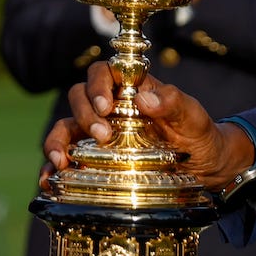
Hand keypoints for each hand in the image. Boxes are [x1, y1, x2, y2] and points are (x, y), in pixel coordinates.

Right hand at [41, 61, 252, 188]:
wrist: (207, 168)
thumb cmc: (199, 134)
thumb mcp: (193, 115)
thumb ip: (174, 101)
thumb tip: (144, 98)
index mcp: (130, 89)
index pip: (102, 74)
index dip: (97, 86)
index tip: (106, 107)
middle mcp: (108, 109)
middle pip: (78, 97)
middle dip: (83, 115)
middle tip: (102, 137)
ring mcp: (97, 135)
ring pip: (65, 128)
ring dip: (57, 141)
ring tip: (61, 162)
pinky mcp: (93, 160)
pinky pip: (66, 160)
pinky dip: (52, 170)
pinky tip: (49, 181)